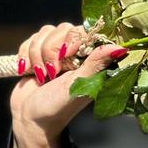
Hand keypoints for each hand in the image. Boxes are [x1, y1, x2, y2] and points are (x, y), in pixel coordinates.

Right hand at [9, 21, 127, 138]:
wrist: (29, 119)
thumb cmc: (57, 108)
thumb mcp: (78, 86)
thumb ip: (96, 64)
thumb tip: (121, 48)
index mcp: (91, 61)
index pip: (86, 31)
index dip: (74, 39)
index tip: (67, 54)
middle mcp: (76, 54)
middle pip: (64, 28)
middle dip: (52, 49)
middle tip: (53, 72)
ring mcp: (56, 52)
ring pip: (45, 32)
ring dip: (38, 55)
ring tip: (43, 76)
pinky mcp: (39, 52)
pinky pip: (31, 38)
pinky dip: (26, 55)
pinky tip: (30, 72)